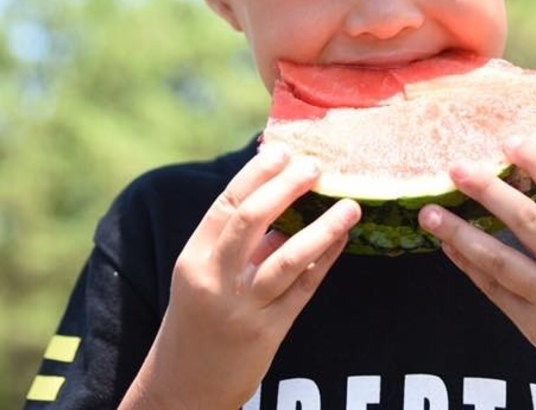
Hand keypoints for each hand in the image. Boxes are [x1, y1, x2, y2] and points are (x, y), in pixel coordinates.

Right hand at [121, 145, 360, 409]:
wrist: (186, 386)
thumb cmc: (198, 318)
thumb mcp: (203, 275)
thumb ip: (237, 241)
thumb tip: (279, 193)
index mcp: (195, 257)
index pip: (227, 204)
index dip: (257, 173)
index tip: (283, 150)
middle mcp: (215, 280)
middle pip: (252, 221)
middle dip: (286, 188)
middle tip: (315, 166)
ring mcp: (244, 308)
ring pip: (288, 258)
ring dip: (323, 227)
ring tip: (350, 204)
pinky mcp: (269, 333)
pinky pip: (304, 289)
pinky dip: (326, 260)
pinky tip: (343, 239)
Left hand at [418, 139, 535, 408]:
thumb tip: (529, 186)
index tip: (510, 142)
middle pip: (527, 220)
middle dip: (488, 190)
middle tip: (456, 168)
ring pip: (498, 259)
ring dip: (459, 233)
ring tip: (429, 213)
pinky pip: (493, 290)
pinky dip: (469, 266)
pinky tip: (449, 247)